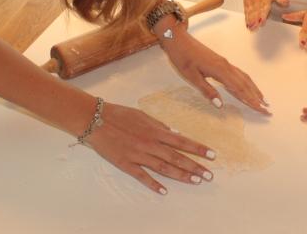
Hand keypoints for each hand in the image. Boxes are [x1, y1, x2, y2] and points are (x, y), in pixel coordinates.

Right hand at [86, 102, 216, 194]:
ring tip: (195, 182)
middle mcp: (150, 144)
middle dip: (195, 166)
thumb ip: (159, 125)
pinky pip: (142, 176)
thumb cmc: (119, 114)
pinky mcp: (126, 163)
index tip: (212, 155)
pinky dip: (153, 184)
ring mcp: (138, 155)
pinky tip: (164, 191)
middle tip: (209, 175)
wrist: (95, 119)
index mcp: (155, 130)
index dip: (198, 148)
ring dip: (180, 175)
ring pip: (163, 168)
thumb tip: (174, 133)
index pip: (182, 141)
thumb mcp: (142, 114)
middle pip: (177, 157)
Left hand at [162, 28, 270, 113]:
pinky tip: (248, 86)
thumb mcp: (191, 77)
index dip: (251, 101)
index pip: (240, 89)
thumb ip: (207, 91)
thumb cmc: (182, 57)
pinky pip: (238, 73)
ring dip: (254, 89)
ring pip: (244, 78)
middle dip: (257, 97)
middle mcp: (226, 66)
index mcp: (220, 70)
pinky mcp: (221, 62)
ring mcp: (225, 63)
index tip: (262, 110)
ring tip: (263, 100)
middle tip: (267, 109)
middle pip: (245, 84)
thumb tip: (221, 105)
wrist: (178, 39)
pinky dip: (246, 82)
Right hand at [242, 0, 288, 30]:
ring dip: (250, 21)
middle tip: (254, 29)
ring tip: (250, 27)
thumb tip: (287, 3)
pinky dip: (246, 17)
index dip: (263, 16)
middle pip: (256, 13)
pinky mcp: (246, 2)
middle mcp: (257, 1)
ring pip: (250, 13)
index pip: (264, 9)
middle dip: (255, 21)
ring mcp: (251, 2)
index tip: (262, 22)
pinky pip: (246, 10)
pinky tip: (247, 23)